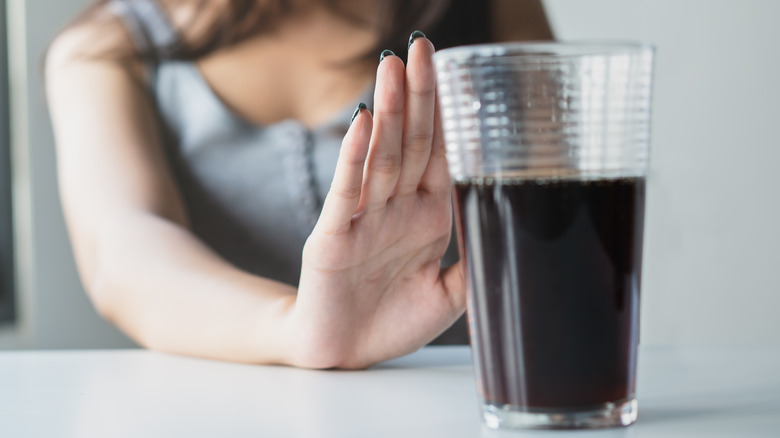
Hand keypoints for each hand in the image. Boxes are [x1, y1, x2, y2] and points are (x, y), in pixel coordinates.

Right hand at [288, 37, 465, 368]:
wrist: (345, 352)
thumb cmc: (392, 322)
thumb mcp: (450, 295)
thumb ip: (476, 263)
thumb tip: (514, 231)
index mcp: (426, 216)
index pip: (438, 153)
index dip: (444, 113)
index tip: (449, 69)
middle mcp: (395, 209)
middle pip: (409, 142)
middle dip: (416, 95)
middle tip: (419, 48)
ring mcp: (363, 219)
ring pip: (379, 157)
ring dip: (386, 113)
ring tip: (390, 68)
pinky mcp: (332, 238)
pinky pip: (345, 192)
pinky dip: (352, 159)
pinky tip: (360, 125)